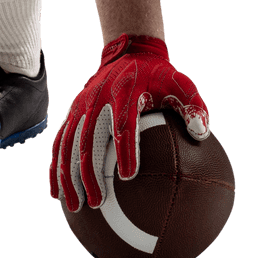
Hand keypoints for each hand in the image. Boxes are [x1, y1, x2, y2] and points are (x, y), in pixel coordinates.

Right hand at [49, 33, 209, 211]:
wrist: (129, 51)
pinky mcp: (73, 111)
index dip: (125, 149)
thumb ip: (193, 105)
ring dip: (68, 175)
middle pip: (90, 139)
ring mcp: (82, 105)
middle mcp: (99, 98)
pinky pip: (59, 141)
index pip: (124, 123)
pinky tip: (57, 193)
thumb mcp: (180, 83)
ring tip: (73, 205)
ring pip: (68, 144)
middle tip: (98, 202)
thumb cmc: (158, 75)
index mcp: (126, 92)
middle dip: (90, 172)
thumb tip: (203, 133)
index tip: (128, 177)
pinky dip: (55, 167)